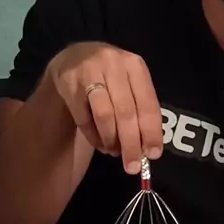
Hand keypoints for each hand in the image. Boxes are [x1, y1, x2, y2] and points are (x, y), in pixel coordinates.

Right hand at [47, 42, 162, 173]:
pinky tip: (100, 144)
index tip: (153, 154)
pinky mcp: (69, 83)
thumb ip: (140, 108)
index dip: (151, 131)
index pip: (148, 103)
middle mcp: (113, 64)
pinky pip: (83, 117)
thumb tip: (147, 146)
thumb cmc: (110, 75)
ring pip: (104, 115)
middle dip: (131, 143)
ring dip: (111, 140)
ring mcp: (89, 72)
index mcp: (134, 65)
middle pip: (126, 111)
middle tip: (133, 166)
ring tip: (115, 153)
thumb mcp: (129, 82)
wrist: (74, 57)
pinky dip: (94, 135)